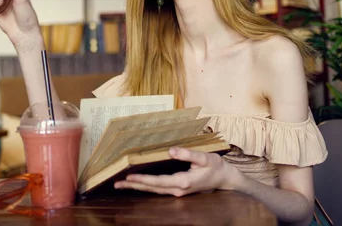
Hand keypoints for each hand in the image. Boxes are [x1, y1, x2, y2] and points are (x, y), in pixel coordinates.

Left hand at [114, 147, 240, 196]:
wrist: (225, 179)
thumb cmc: (216, 167)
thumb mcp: (205, 157)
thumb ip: (188, 154)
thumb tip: (171, 150)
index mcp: (183, 181)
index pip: (158, 181)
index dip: (143, 179)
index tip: (128, 176)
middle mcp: (177, 189)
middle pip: (151, 189)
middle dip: (134, 186)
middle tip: (116, 183)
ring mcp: (177, 191)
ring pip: (153, 190)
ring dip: (138, 187)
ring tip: (122, 184)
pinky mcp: (178, 189)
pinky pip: (158, 189)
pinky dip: (146, 186)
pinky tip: (139, 183)